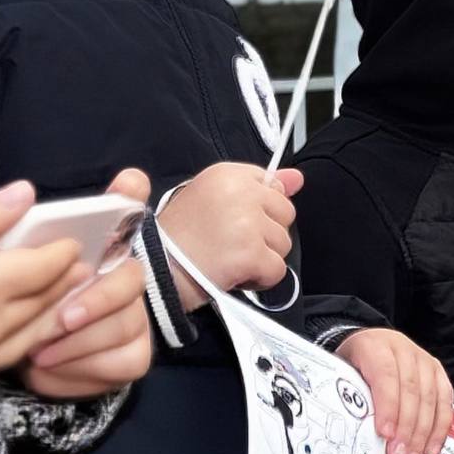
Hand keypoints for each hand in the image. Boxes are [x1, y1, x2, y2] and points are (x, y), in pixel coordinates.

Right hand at [0, 181, 84, 410]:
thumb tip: (26, 194)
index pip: (46, 269)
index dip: (63, 254)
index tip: (70, 244)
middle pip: (44, 306)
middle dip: (63, 284)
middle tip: (77, 270)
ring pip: (26, 342)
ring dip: (45, 319)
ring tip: (54, 301)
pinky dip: (6, 348)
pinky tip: (4, 335)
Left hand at [19, 169, 156, 398]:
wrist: (8, 354)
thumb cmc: (5, 302)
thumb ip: (0, 227)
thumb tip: (22, 194)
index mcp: (95, 246)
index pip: (128, 204)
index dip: (131, 194)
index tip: (126, 183)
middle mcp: (124, 275)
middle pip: (133, 278)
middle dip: (98, 301)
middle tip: (61, 319)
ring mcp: (133, 316)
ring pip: (128, 326)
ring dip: (82, 343)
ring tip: (40, 353)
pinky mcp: (131, 355)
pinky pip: (124, 363)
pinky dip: (84, 371)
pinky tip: (50, 369)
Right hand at [159, 163, 299, 311]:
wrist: (155, 273)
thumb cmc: (176, 239)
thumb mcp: (209, 199)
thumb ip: (259, 186)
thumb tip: (298, 178)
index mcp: (227, 173)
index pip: (271, 185)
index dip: (258, 210)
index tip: (237, 223)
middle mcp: (240, 192)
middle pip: (285, 213)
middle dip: (265, 234)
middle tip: (230, 244)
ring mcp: (248, 222)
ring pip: (284, 243)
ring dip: (262, 257)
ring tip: (229, 259)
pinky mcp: (251, 253)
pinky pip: (278, 270)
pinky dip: (260, 279)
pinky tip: (234, 275)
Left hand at [339, 329, 453, 453]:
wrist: (369, 343)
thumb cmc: (354, 363)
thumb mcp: (343, 374)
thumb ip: (350, 398)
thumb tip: (353, 432)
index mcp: (375, 346)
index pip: (386, 375)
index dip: (388, 406)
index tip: (385, 433)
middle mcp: (403, 350)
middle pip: (411, 390)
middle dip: (406, 428)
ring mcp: (423, 360)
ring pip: (430, 398)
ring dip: (422, 433)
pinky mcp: (437, 372)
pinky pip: (445, 400)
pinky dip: (439, 427)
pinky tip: (430, 446)